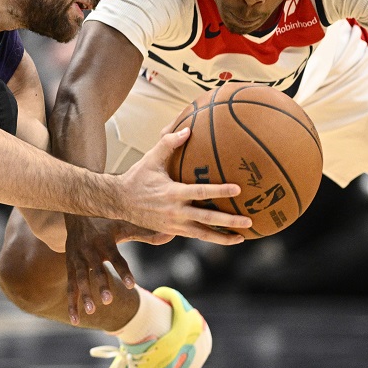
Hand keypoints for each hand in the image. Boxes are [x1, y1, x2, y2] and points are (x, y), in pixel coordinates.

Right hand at [64, 215, 139, 323]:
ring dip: (85, 296)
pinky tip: (75, 320)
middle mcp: (90, 251)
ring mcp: (78, 260)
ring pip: (80, 280)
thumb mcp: (124, 225)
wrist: (75, 214)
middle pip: (96, 270)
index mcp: (105, 242)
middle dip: (101, 285)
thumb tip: (170, 234)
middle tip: (108, 300)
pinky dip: (72, 304)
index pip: (116, 258)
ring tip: (91, 311)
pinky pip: (70, 287)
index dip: (124, 271)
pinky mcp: (70, 267)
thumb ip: (146, 233)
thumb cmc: (106, 222)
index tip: (131, 285)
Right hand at [116, 126, 250, 242]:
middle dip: (228, 221)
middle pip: (206, 219)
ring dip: (223, 237)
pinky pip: (196, 235)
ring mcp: (174, 224)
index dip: (219, 191)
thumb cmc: (137, 177)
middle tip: (248, 221)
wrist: (119, 201)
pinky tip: (226, 238)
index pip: (200, 192)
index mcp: (172, 193)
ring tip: (242, 237)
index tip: (238, 189)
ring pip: (202, 234)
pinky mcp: (172, 231)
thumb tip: (188, 129)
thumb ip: (169, 143)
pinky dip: (211, 238)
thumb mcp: (151, 158)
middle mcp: (175, 212)